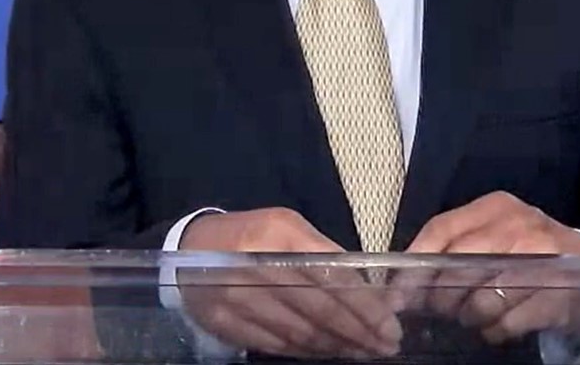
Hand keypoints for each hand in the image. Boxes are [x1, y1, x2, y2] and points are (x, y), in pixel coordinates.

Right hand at [177, 208, 402, 358]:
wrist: (189, 248)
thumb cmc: (250, 235)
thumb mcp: (287, 227)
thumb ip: (324, 253)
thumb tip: (369, 290)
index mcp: (278, 234)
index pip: (331, 276)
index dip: (364, 305)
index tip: (390, 323)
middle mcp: (257, 266)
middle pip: (319, 309)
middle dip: (358, 332)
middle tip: (386, 346)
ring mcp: (237, 298)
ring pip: (299, 332)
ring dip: (337, 346)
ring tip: (364, 352)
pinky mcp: (224, 323)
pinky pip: (275, 344)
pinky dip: (306, 352)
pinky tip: (328, 353)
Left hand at [398, 192, 579, 343]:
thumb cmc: (531, 250)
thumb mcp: (496, 232)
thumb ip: (457, 244)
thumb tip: (407, 275)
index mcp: (497, 206)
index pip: (442, 229)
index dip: (415, 263)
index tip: (399, 292)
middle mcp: (520, 226)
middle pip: (458, 267)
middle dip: (443, 296)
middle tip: (444, 309)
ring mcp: (542, 259)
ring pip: (482, 300)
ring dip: (472, 317)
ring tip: (476, 316)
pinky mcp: (557, 293)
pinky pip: (507, 323)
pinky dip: (497, 330)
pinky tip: (499, 326)